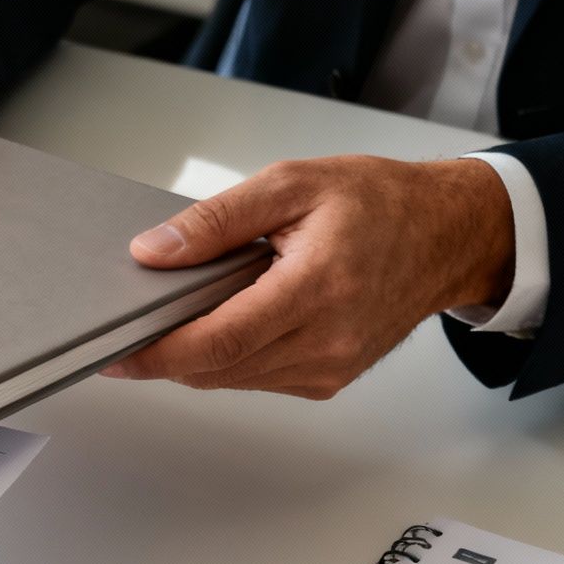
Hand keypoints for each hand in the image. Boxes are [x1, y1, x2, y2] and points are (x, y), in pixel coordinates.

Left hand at [103, 155, 515, 397]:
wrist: (448, 233)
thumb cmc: (380, 202)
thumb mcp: (291, 184)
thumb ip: (216, 221)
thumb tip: (154, 252)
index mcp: (318, 287)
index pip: (220, 339)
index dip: (159, 352)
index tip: (116, 352)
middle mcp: (328, 339)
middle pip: (219, 367)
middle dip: (165, 354)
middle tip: (126, 331)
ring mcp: (332, 366)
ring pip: (234, 378)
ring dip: (195, 356)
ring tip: (176, 317)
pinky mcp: (330, 378)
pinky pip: (258, 378)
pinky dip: (229, 358)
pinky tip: (225, 321)